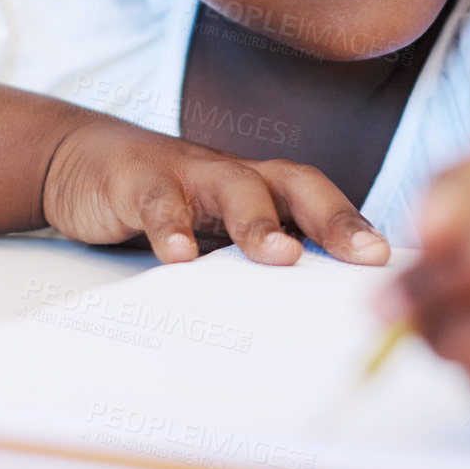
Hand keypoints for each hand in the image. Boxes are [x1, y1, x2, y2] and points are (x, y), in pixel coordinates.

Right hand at [42, 114, 389, 265]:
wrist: (80, 157)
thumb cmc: (165, 201)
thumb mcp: (213, 227)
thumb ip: (256, 254)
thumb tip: (312, 311)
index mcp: (259, 188)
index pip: (320, 201)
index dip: (355, 226)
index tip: (388, 262)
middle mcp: (233, 174)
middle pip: (293, 182)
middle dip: (333, 218)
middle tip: (363, 254)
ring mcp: (186, 172)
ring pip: (233, 186)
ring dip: (258, 220)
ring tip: (279, 256)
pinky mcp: (136, 180)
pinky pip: (158, 199)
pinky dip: (169, 225)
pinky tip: (178, 256)